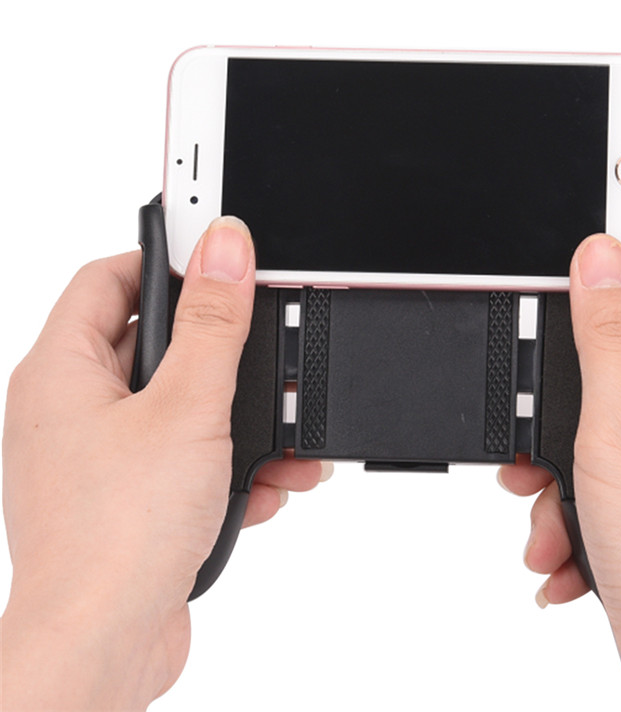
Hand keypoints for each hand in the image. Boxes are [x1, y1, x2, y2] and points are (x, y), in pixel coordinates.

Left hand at [1, 217, 331, 709]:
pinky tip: (264, 485)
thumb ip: (212, 322)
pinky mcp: (134, 496)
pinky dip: (229, 464)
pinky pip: (188, 457)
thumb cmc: (117, 536)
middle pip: (158, 345)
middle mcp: (75, 409)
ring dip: (240, 420)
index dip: (165, 259)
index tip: (218, 255)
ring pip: (184, 407)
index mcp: (64, 372)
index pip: (109, 278)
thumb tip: (224, 245)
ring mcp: (103, 455)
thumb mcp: (187, 408)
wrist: (105, 649)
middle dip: (223, 357)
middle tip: (264, 352)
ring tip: (282, 438)